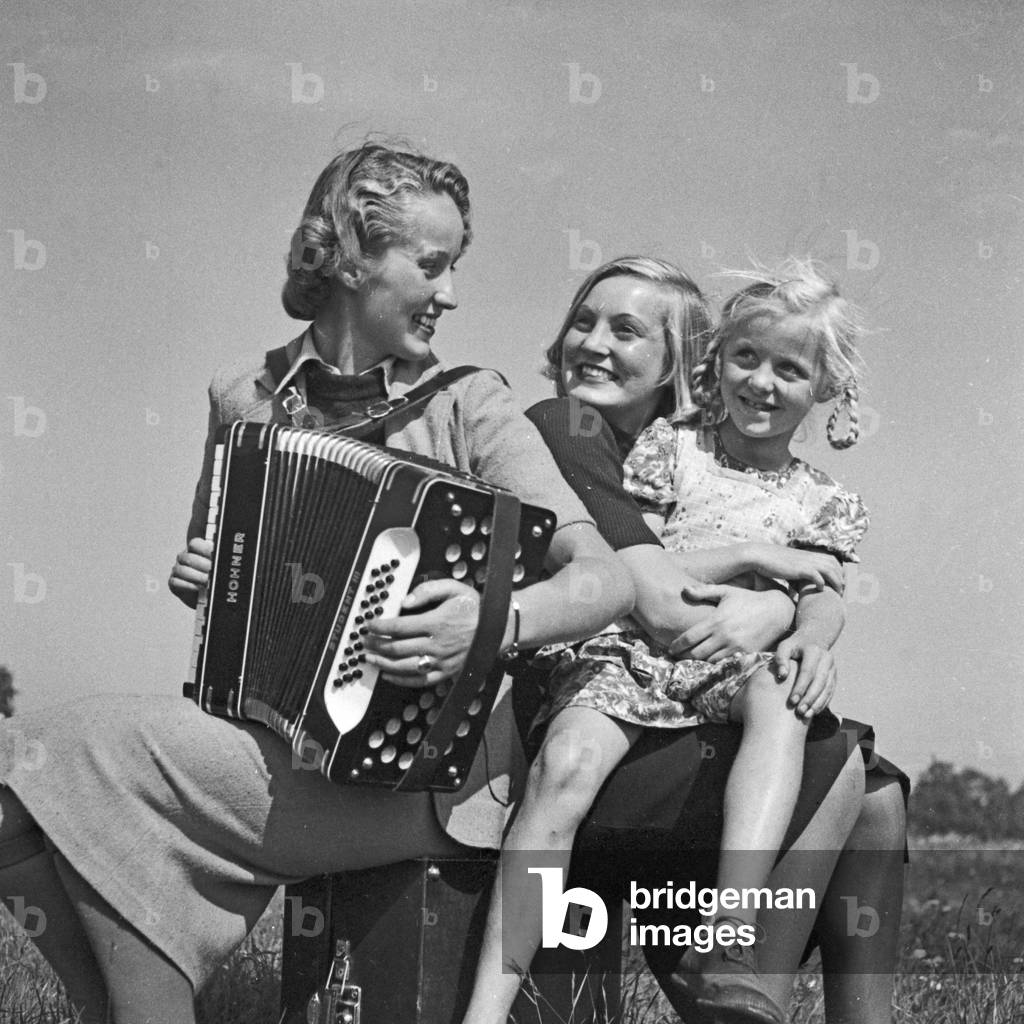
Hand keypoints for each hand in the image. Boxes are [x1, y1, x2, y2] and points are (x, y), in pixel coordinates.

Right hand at [168, 538, 212, 608]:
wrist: (208, 594)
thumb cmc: (215, 577)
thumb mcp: (218, 565)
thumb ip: (219, 559)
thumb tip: (221, 558)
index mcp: (195, 550)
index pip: (195, 544)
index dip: (205, 549)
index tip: (215, 556)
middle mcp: (184, 558)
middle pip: (188, 558)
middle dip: (203, 565)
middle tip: (214, 571)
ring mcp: (178, 570)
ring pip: (181, 570)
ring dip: (196, 577)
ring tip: (208, 582)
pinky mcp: (174, 583)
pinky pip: (175, 583)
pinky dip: (187, 586)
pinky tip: (197, 588)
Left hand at [363, 579, 480, 687]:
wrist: (497, 627)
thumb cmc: (474, 607)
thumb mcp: (454, 588)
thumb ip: (428, 590)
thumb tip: (405, 601)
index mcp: (437, 622)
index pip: (399, 627)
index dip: (380, 627)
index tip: (370, 624)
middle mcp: (437, 644)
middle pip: (398, 648)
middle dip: (377, 644)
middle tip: (365, 640)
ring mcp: (441, 661)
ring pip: (405, 667)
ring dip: (384, 663)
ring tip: (370, 658)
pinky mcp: (446, 673)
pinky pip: (419, 681)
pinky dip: (401, 680)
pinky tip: (389, 675)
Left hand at [667, 583, 794, 659]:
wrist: (777, 611)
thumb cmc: (749, 599)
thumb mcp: (727, 591)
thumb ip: (704, 591)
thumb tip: (684, 588)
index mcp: (716, 621)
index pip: (689, 638)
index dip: (677, 646)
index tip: (671, 649)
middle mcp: (724, 636)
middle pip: (696, 654)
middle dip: (684, 657)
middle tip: (678, 657)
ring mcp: (736, 648)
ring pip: (710, 662)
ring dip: (699, 663)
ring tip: (691, 661)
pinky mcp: (746, 655)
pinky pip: (727, 665)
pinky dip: (717, 665)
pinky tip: (711, 663)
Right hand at [746, 543, 844, 593]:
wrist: (759, 556)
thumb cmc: (770, 562)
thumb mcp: (788, 565)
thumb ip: (796, 572)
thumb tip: (798, 586)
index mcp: (808, 554)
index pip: (832, 560)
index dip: (838, 571)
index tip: (839, 583)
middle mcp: (810, 556)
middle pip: (835, 565)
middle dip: (841, 578)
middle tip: (841, 592)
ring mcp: (805, 562)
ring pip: (830, 570)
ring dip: (836, 582)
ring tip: (837, 593)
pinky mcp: (799, 569)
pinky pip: (817, 575)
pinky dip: (821, 582)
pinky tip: (820, 589)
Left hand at [772, 633, 836, 719]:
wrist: (814, 638)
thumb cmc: (795, 645)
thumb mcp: (785, 646)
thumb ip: (780, 659)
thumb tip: (782, 676)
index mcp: (813, 651)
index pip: (808, 672)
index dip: (800, 687)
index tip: (792, 701)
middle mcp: (827, 659)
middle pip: (820, 682)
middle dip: (810, 699)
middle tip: (799, 711)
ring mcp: (833, 668)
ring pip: (828, 688)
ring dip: (817, 703)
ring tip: (806, 715)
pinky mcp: (835, 676)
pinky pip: (831, 691)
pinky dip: (823, 702)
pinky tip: (814, 711)